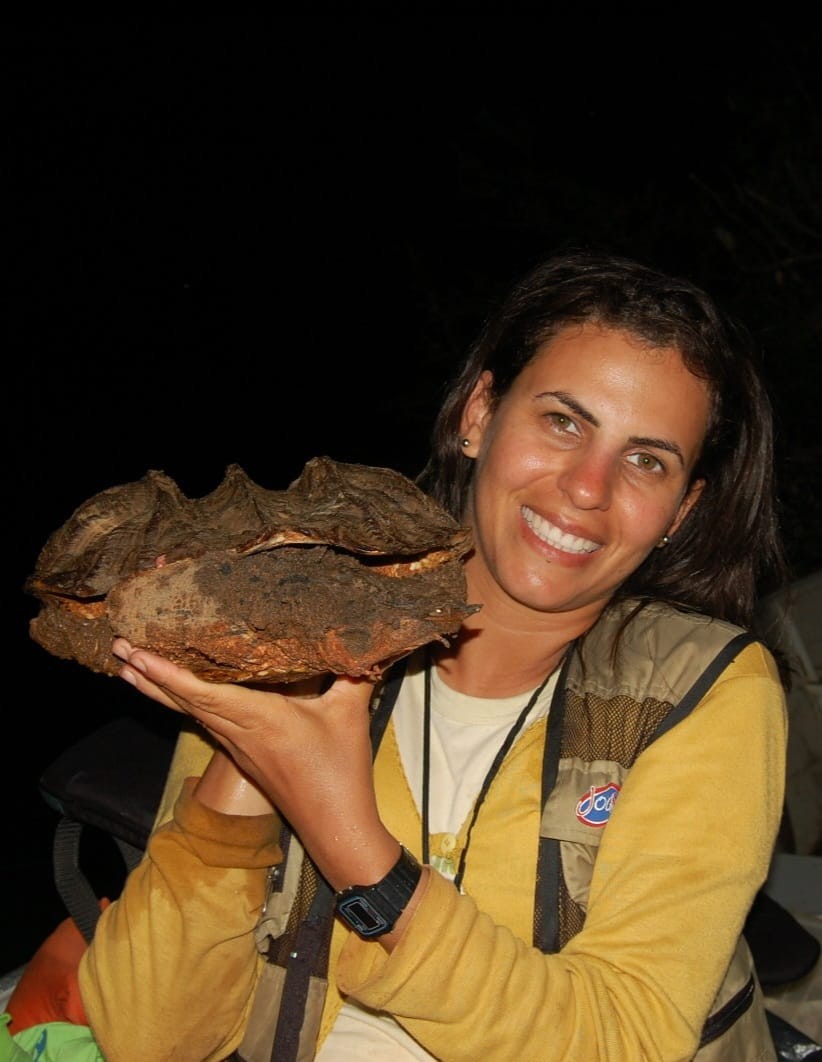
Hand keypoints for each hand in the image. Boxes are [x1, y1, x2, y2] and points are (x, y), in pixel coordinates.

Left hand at [112, 639, 398, 890]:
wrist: (334, 828)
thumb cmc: (340, 773)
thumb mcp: (351, 715)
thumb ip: (354, 673)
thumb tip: (363, 636)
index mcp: (260, 720)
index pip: (204, 692)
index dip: (168, 673)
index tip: (137, 653)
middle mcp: (239, 732)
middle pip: (183, 701)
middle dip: (148, 674)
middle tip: (118, 646)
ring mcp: (238, 746)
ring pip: (189, 712)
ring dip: (157, 688)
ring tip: (128, 666)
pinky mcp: (243, 755)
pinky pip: (204, 720)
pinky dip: (182, 700)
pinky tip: (174, 691)